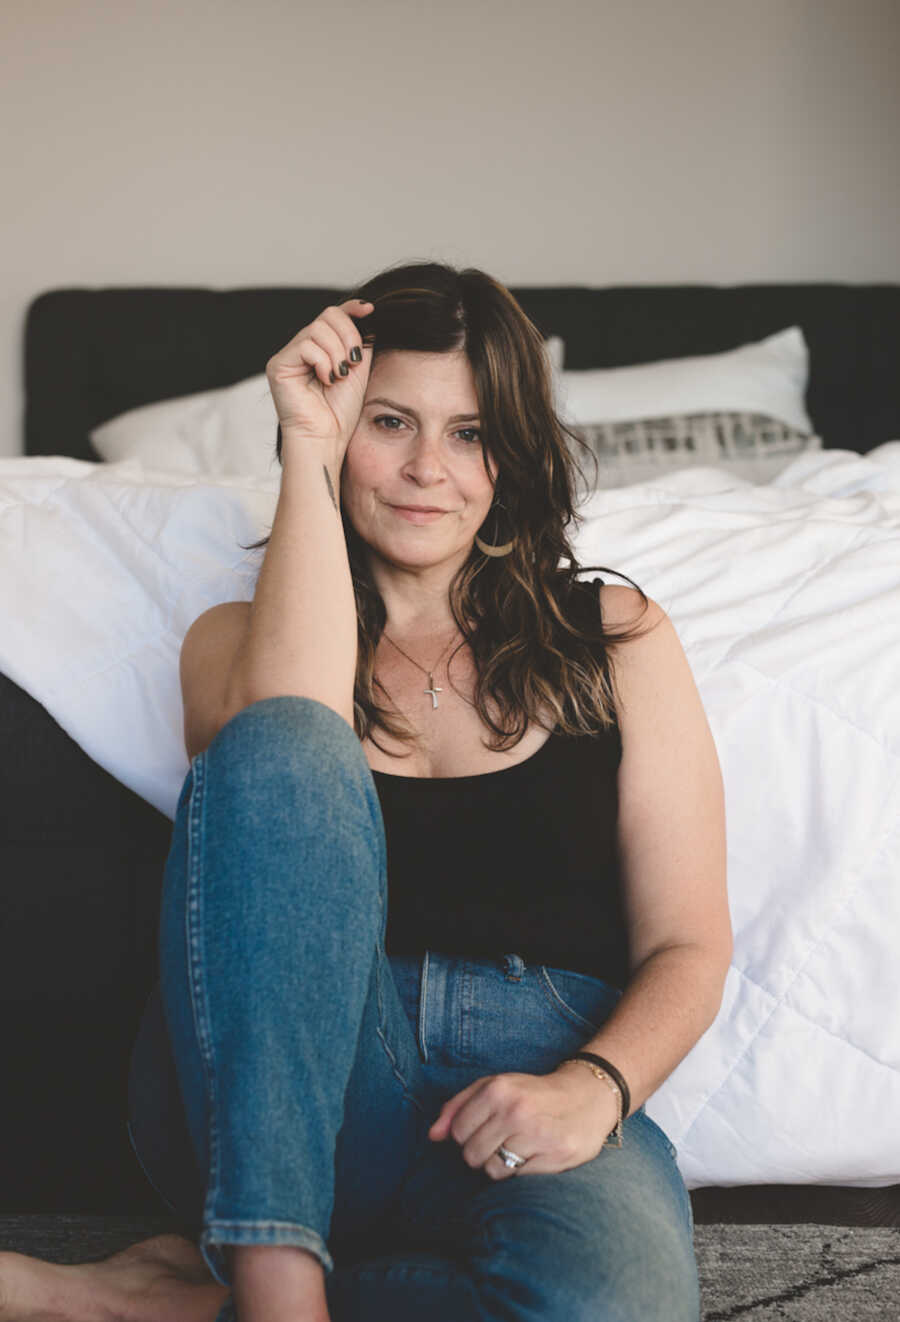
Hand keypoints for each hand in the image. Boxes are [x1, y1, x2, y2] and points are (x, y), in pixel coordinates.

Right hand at [265, 299, 375, 457]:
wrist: (327, 438)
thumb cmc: (341, 412)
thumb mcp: (358, 370)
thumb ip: (359, 343)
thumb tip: (365, 314)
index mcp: (320, 348)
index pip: (334, 315)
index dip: (351, 308)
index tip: (369, 310)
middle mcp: (302, 348)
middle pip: (328, 315)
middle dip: (348, 337)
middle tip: (352, 363)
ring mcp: (288, 355)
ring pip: (318, 328)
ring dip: (337, 353)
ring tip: (338, 376)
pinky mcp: (278, 364)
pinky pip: (306, 345)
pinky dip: (323, 362)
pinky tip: (326, 379)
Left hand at [427, 1063, 619, 1178]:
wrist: (587, 1095)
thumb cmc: (532, 1094)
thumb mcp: (495, 1086)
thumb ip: (458, 1106)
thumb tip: (432, 1136)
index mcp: (497, 1089)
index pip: (457, 1133)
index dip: (467, 1136)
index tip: (484, 1129)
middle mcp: (516, 1110)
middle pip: (472, 1155)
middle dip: (482, 1153)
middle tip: (502, 1141)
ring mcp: (537, 1134)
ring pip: (493, 1171)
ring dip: (501, 1165)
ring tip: (518, 1148)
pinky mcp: (556, 1155)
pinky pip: (519, 1179)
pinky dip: (522, 1171)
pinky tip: (535, 1154)